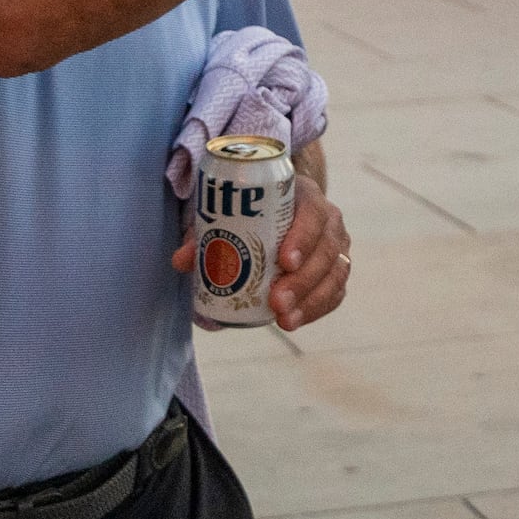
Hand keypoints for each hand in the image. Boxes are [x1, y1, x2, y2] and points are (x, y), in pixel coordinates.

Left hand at [176, 172, 352, 329]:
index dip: (304, 237)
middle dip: (304, 279)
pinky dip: (317, 309)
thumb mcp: (227, 215)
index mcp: (305, 197)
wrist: (276, 212)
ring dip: (311, 299)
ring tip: (284, 320)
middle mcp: (328, 221)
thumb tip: (182, 260)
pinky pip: (335, 292)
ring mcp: (336, 246)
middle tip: (277, 301)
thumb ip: (204, 235)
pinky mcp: (336, 271)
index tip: (283, 261)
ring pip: (335, 273)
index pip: (314, 213)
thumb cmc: (251, 212)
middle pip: (327, 249)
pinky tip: (294, 321)